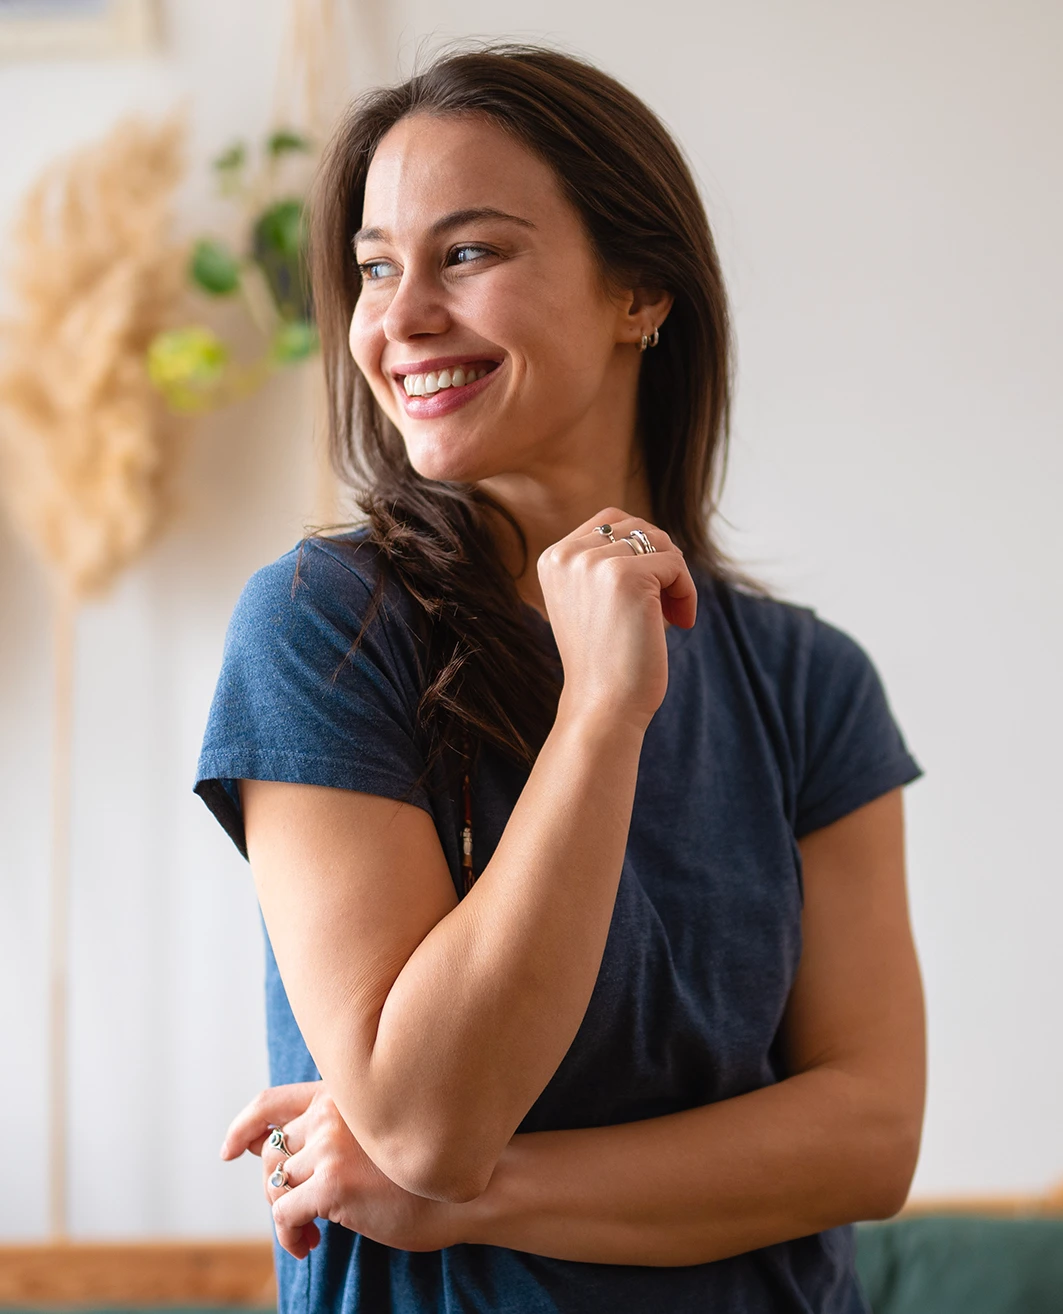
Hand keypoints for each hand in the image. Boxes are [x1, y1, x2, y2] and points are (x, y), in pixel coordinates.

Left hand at [221, 1082, 468, 1257]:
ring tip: (310, 1236)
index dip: (243, 1126)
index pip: (272, 1102)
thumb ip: (338, 1127)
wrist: (476, 1185)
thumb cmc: (429, 1164)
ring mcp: (332, 1145)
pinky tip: (311, 1246)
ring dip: (286, 1216)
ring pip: (276, 1185)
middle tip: (301, 1215)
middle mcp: (333, 1110)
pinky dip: (290, 1237)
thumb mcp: (383, 1129)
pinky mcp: (333, 1184)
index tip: (229, 1150)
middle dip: (278, 1185)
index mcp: (343, 1092)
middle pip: (272, 1151)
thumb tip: (278, 1149)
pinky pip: (283, 1215)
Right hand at [537, 508, 696, 732]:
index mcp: (553, 558)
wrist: (603, 706)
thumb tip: (652, 533)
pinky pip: (676, 563)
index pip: (610, 521)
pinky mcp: (626, 576)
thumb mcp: (590, 601)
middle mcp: (568, 555)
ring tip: (672, 614)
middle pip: (637, 527)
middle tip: (665, 605)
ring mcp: (594, 564)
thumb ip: (604, 563)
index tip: (646, 593)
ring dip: (676, 577)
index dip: (639, 551)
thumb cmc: (605, 661)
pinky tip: (680, 622)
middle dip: (661, 561)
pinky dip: (687, 591)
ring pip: (660, 543)